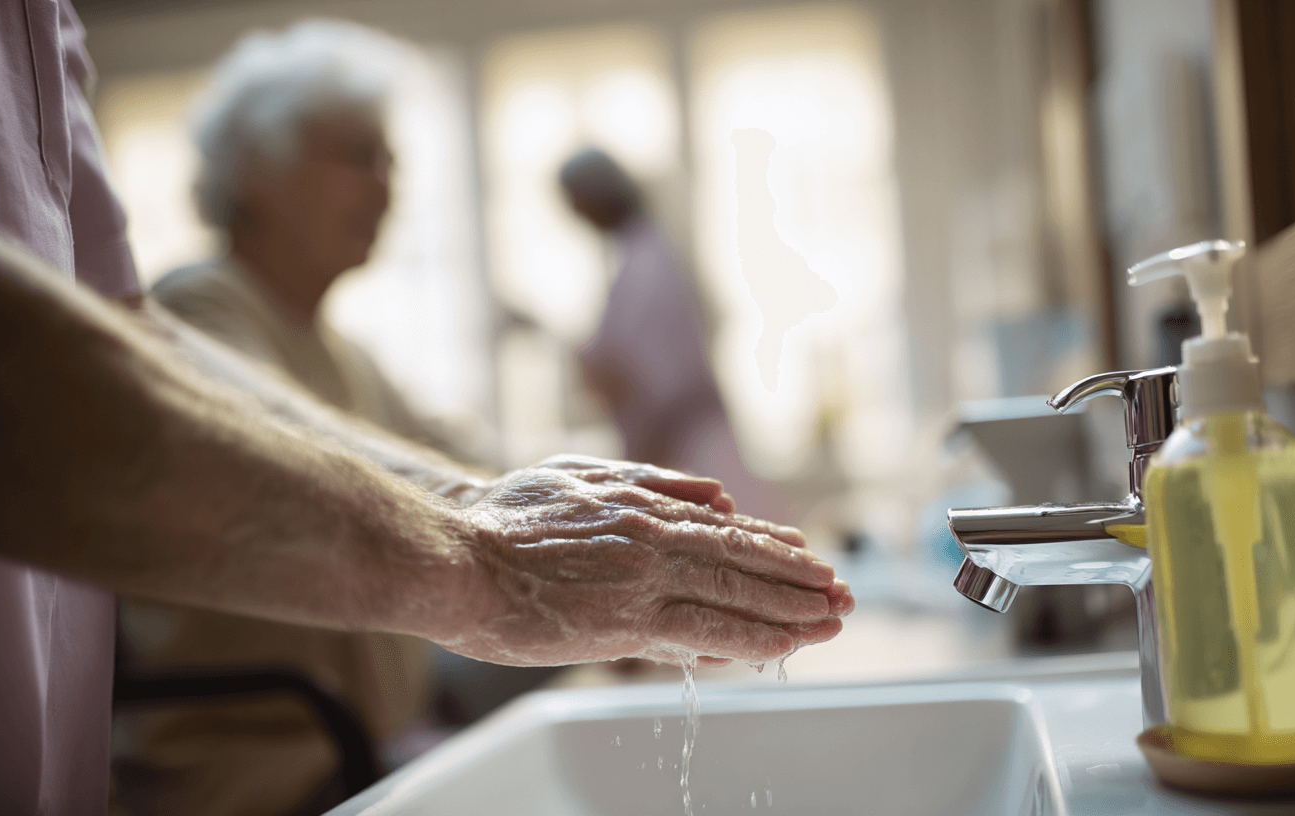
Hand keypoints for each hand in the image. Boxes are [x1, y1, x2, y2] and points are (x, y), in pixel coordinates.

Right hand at [441, 460, 851, 667]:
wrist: (452, 554)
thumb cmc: (501, 522)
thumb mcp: (579, 476)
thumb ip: (652, 484)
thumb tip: (716, 496)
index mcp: (642, 506)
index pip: (726, 530)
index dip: (774, 547)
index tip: (809, 559)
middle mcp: (654, 537)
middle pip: (743, 561)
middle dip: (799, 580)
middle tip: (842, 592)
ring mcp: (644, 578)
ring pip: (735, 595)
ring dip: (790, 610)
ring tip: (832, 618)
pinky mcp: (628, 619)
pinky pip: (705, 631)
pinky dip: (750, 637)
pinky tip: (783, 645)